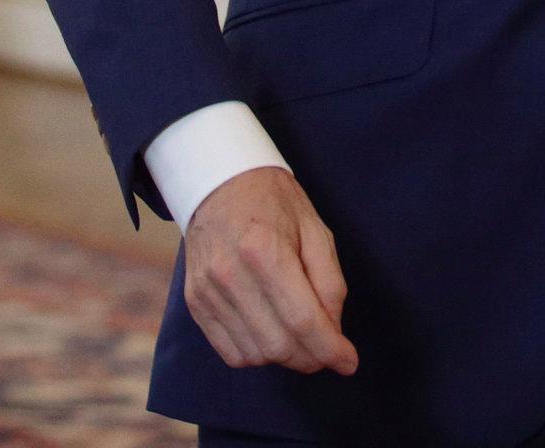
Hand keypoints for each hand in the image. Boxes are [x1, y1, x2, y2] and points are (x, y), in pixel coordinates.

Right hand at [179, 166, 357, 374]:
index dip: (330, 349)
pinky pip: (230, 352)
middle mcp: (231, 275)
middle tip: (328, 350)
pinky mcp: (196, 303)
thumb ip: (329, 283)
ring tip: (301, 339)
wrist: (219, 184)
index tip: (349, 361)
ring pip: (255, 354)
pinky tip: (272, 336)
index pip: (302, 320)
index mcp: (265, 251)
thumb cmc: (274, 203)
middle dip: (311, 358)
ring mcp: (208, 292)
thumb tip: (333, 331)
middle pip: (278, 344)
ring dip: (286, 358)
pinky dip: (257, 356)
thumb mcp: (316, 230)